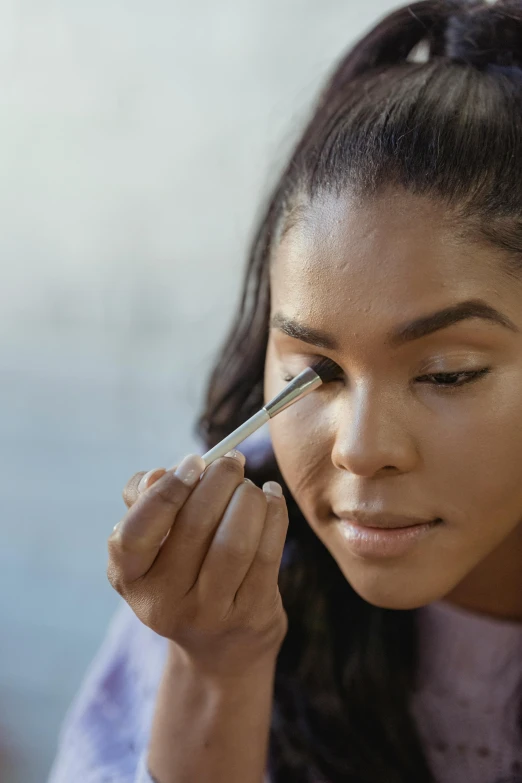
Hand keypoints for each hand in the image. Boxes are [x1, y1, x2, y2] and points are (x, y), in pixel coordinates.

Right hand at [107, 451, 288, 677]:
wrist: (220, 646)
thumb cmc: (181, 570)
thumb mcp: (153, 542)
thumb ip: (146, 500)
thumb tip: (161, 474)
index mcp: (128, 577)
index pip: (134, 534)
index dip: (165, 492)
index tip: (194, 461)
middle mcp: (162, 602)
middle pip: (194, 526)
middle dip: (220, 480)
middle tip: (231, 462)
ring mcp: (208, 614)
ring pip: (235, 542)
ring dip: (249, 498)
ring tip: (251, 485)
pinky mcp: (250, 615)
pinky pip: (267, 554)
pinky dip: (274, 514)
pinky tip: (272, 497)